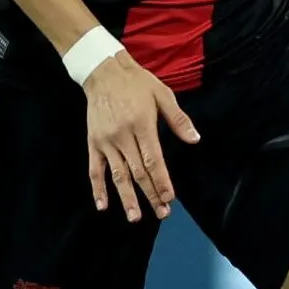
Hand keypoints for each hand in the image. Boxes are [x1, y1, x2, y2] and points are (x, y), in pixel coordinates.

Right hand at [82, 51, 200, 222]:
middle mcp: (123, 136)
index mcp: (142, 125)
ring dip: (127, 198)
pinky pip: (94, 169)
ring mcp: (106, 141)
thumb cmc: (137, 83)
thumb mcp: (162, 94)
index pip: (154, 160)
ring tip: (135, 217)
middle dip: (151, 195)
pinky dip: (98, 188)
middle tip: (161, 214)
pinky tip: (103, 205)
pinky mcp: (93, 142)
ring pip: (118, 175)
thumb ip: (178, 119)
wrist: (103, 71)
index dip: (162, 181)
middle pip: (138, 172)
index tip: (170, 199)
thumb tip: (195, 139)